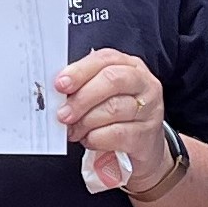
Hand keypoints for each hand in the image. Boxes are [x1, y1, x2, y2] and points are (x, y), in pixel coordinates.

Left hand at [56, 49, 171, 192]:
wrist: (141, 147)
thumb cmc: (117, 116)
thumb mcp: (102, 95)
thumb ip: (83, 87)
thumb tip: (58, 92)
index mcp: (130, 66)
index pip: (105, 59)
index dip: (80, 71)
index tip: (60, 84)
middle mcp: (144, 84)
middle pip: (112, 80)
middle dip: (82, 97)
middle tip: (63, 113)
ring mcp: (149, 110)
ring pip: (113, 108)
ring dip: (85, 121)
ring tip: (74, 130)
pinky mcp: (146, 136)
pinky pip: (116, 134)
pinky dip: (96, 138)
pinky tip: (89, 139)